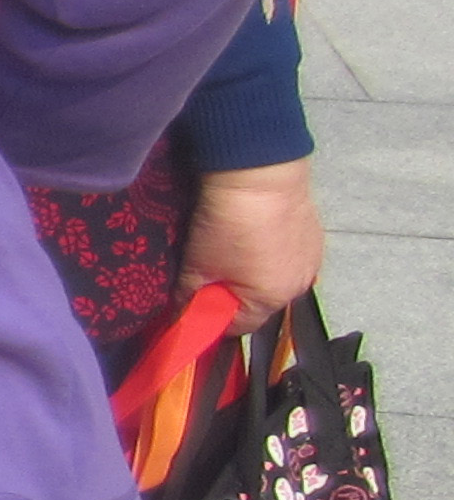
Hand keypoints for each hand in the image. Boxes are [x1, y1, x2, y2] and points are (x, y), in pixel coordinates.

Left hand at [178, 160, 325, 326]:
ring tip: (233, 247)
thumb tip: (184, 310)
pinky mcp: (315, 235)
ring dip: (253, 271)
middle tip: (210, 270)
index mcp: (272, 299)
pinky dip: (270, 252)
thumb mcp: (197, 264)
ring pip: (274, 278)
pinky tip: (254, 233)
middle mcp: (300, 285)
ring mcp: (312, 259)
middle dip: (233, 292)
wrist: (260, 174)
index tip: (195, 301)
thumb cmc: (227, 225)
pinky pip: (287, 256)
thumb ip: (190, 295)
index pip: (239, 325)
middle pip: (260, 302)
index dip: (213, 316)